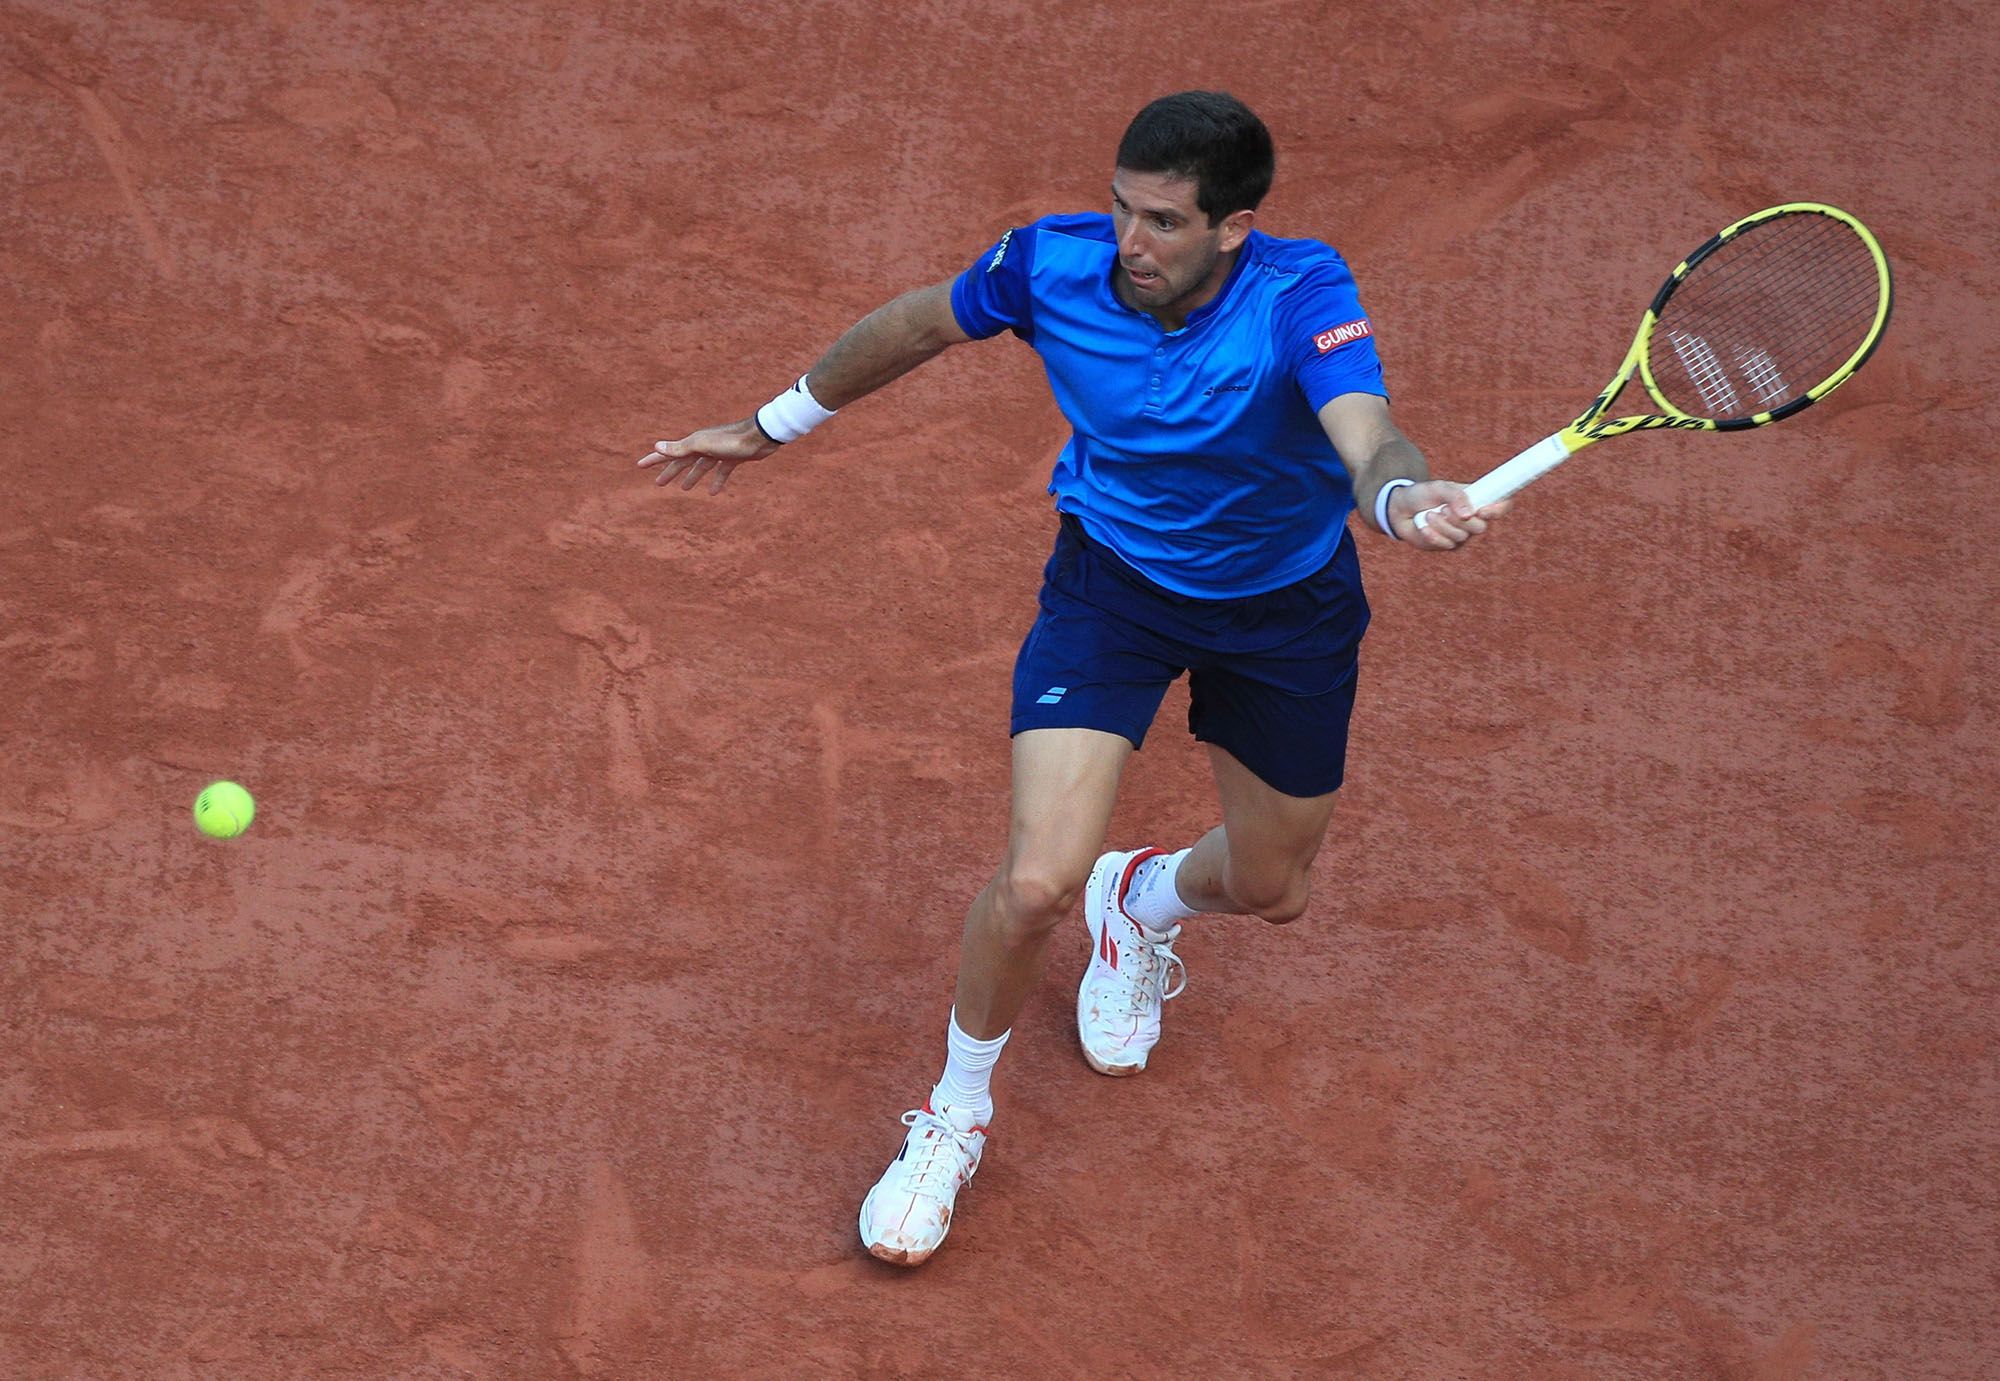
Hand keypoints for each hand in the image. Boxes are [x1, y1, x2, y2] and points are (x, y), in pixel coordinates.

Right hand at [637, 419, 779, 493]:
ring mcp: (718, 452)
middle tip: (658, 484)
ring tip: (684, 489)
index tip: (640, 466)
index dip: (654, 459)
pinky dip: (716, 481)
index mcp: (693, 443)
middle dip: (670, 472)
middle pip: (683, 462)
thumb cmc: (730, 440)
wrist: (759, 437)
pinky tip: (713, 492)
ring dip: (692, 477)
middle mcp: (704, 446)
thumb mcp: (702, 445)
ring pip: (701, 467)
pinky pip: (721, 471)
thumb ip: (680, 447)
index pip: (668, 452)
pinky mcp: (733, 458)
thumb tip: (656, 446)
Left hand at [1391, 480, 1509, 549]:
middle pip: (1481, 527)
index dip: (1499, 509)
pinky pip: (1446, 545)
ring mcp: (1461, 534)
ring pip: (1461, 537)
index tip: (1484, 510)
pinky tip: (1424, 527)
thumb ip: (1455, 496)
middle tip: (1443, 509)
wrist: (1399, 510)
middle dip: (1460, 520)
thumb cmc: (1422, 494)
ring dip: (1442, 525)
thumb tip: (1469, 514)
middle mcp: (1473, 518)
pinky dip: (1433, 535)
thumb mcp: (1438, 488)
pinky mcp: (1447, 545)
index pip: (1501, 506)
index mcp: (1476, 500)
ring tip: (1429, 514)